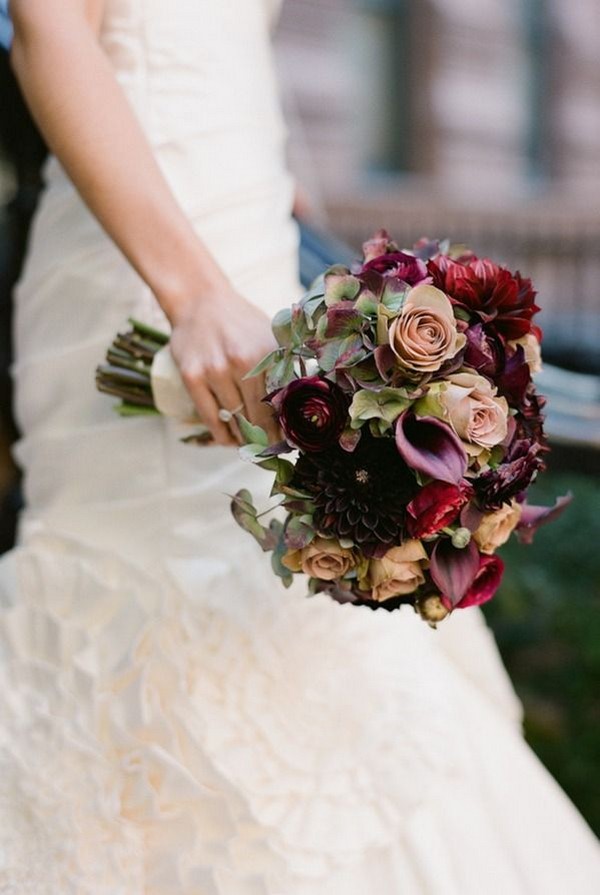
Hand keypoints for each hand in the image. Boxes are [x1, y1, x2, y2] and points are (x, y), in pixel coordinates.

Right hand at [168, 284, 278, 445]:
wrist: (199, 300)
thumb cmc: (240, 321)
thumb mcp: (269, 336)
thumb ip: (286, 364)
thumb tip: (306, 401)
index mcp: (266, 353)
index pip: (282, 402)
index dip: (288, 427)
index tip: (292, 441)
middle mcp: (241, 362)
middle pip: (259, 416)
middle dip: (268, 438)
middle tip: (273, 448)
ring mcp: (214, 370)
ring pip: (235, 420)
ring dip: (245, 438)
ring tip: (252, 445)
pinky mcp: (192, 377)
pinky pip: (210, 418)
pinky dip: (222, 436)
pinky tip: (230, 440)